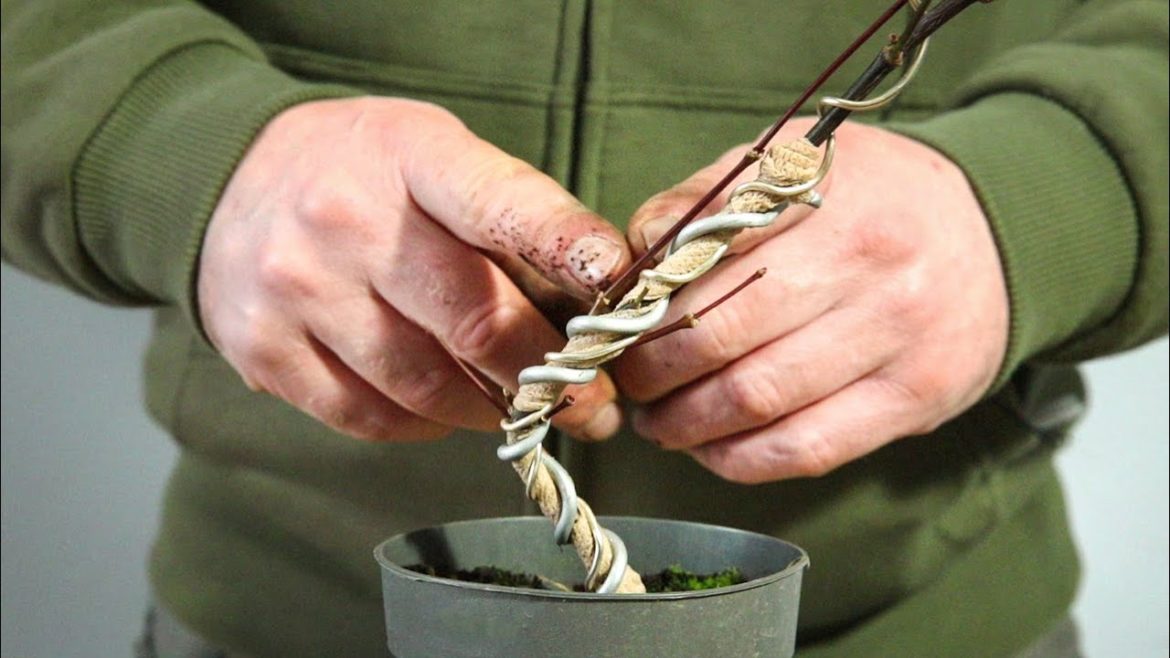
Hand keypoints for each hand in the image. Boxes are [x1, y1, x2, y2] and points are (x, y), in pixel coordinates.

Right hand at [198, 97, 629, 441]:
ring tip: (522, 410)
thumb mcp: (434, 155)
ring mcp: (298, 289)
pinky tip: (445, 410)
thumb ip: (506, 220)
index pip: (500, 204)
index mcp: (407, 156)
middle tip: (592, 405)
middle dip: (550, 375)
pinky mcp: (265, 350)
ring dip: (491, 410)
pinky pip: (369, 416)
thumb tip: (589, 308)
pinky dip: (424, 426)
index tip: (613, 281)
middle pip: (474, 321)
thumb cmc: (362, 170)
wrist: (225, 178)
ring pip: (425, 386)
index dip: (564, 244)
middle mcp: (346, 220)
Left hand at [613, 121, 1008, 482]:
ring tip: (658, 420)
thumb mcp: (795, 162)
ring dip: (684, 423)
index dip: (640, 303)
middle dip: (651, 370)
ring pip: (755, 401)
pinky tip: (710, 448)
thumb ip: (708, 197)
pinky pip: (805, 449)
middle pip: (718, 337)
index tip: (614, 323)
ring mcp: (897, 340)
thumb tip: (635, 252)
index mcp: (826, 197)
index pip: (700, 259)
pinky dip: (739, 459)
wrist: (998, 233)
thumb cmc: (874, 197)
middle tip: (628, 378)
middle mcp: (868, 268)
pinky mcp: (915, 400)